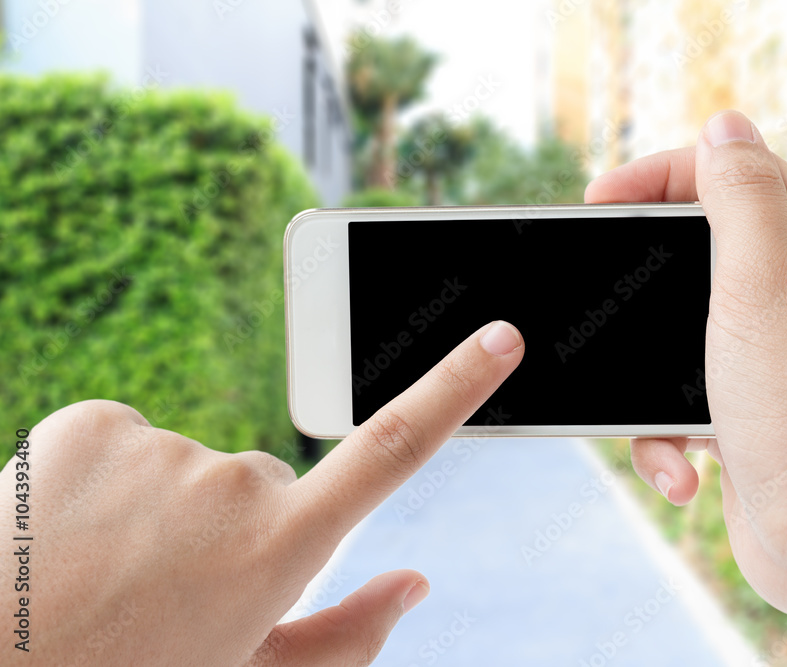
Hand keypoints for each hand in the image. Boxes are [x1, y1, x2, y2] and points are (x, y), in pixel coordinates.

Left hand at [0, 321, 522, 665]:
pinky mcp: (95, 421)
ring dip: (161, 507)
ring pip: (190, 464)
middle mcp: (236, 483)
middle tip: (160, 589)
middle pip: (261, 484)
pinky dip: (106, 479)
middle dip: (229, 527)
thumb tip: (414, 581)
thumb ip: (346, 637)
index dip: (455, 390)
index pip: (392, 449)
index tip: (501, 339)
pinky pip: (129, 439)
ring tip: (104, 567)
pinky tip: (69, 531)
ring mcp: (163, 446)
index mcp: (282, 548)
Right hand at [586, 110, 786, 663]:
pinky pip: (678, 397)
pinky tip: (684, 471)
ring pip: (676, 331)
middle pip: (699, 249)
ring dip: (650, 380)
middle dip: (645, 279)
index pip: (738, 173)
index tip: (600, 198)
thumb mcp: (760, 285)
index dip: (665, 173)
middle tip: (600, 288)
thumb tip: (724, 126)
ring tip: (660, 423)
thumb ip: (739, 199)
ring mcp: (769, 355)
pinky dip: (668, 435)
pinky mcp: (743, 407)